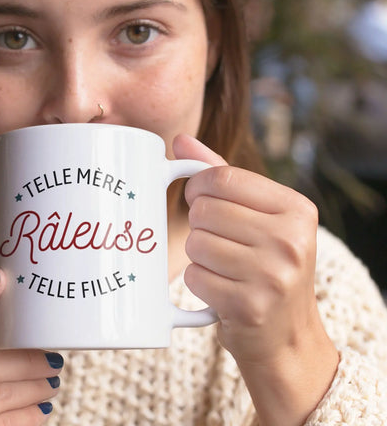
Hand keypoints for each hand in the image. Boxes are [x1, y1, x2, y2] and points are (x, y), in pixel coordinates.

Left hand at [174, 135, 337, 424]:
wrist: (287, 336)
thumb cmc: (266, 263)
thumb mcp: (259, 214)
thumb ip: (221, 174)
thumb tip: (180, 142)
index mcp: (296, 209)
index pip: (222, 176)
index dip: (198, 186)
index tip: (200, 197)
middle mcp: (291, 240)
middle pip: (204, 210)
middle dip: (199, 224)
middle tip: (219, 240)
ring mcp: (273, 275)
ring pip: (195, 242)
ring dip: (198, 254)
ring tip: (222, 265)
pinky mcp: (249, 306)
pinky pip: (193, 276)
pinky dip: (198, 281)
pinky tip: (219, 287)